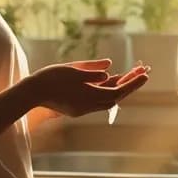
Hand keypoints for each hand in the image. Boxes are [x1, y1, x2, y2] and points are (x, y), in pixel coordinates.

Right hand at [22, 59, 148, 117]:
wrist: (31, 92)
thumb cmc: (51, 78)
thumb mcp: (74, 69)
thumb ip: (93, 69)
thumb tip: (110, 68)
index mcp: (90, 96)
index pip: (118, 91)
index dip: (133, 83)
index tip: (145, 73)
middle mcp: (89, 106)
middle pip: (115, 96)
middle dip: (129, 83)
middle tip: (142, 70)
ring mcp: (82, 109)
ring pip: (107, 100)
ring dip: (119, 87)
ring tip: (130, 74)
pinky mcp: (76, 109)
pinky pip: (97, 100)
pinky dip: (107, 90)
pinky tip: (110, 81)